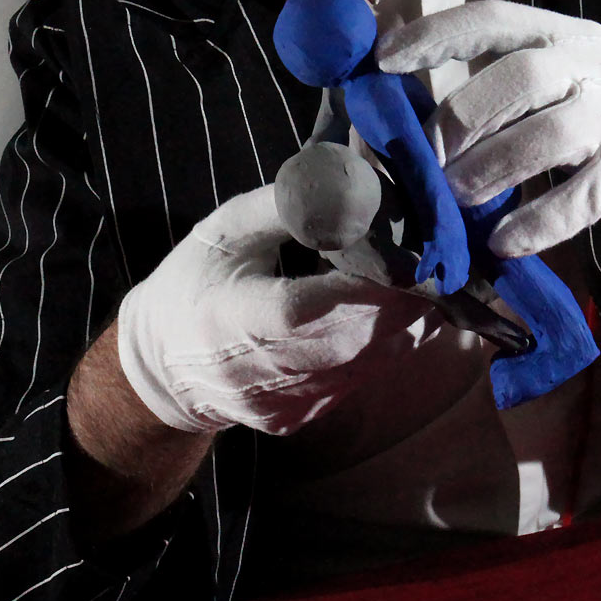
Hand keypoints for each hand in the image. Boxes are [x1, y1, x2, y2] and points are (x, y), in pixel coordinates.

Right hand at [118, 184, 429, 433]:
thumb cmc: (195, 283)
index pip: (308, 308)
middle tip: (435, 262)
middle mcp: (258, 372)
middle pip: (351, 340)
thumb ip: (285, 205)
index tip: (410, 253)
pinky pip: (358, 380)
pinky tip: (393, 313)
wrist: (164, 367)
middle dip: (402, 300)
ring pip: (366, 365)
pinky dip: (385, 345)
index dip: (366, 285)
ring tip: (423, 281)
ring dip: (404, 321)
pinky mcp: (298, 419)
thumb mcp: (225, 230)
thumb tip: (349, 181)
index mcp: (232, 317)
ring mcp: (282, 404)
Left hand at [377, 0, 600, 257]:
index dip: (436, 36)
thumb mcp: (561, 85)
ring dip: (493, 168)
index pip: (493, 19)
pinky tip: (506, 242)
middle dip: (461, 121)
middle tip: (426, 164)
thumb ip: (502, 95)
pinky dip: (540, 220)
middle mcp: (594, 61)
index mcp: (562, 34)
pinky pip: (586, 194)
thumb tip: (419, 133)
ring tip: (456, 200)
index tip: (383, 62)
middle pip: (519, 77)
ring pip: (552, 133)